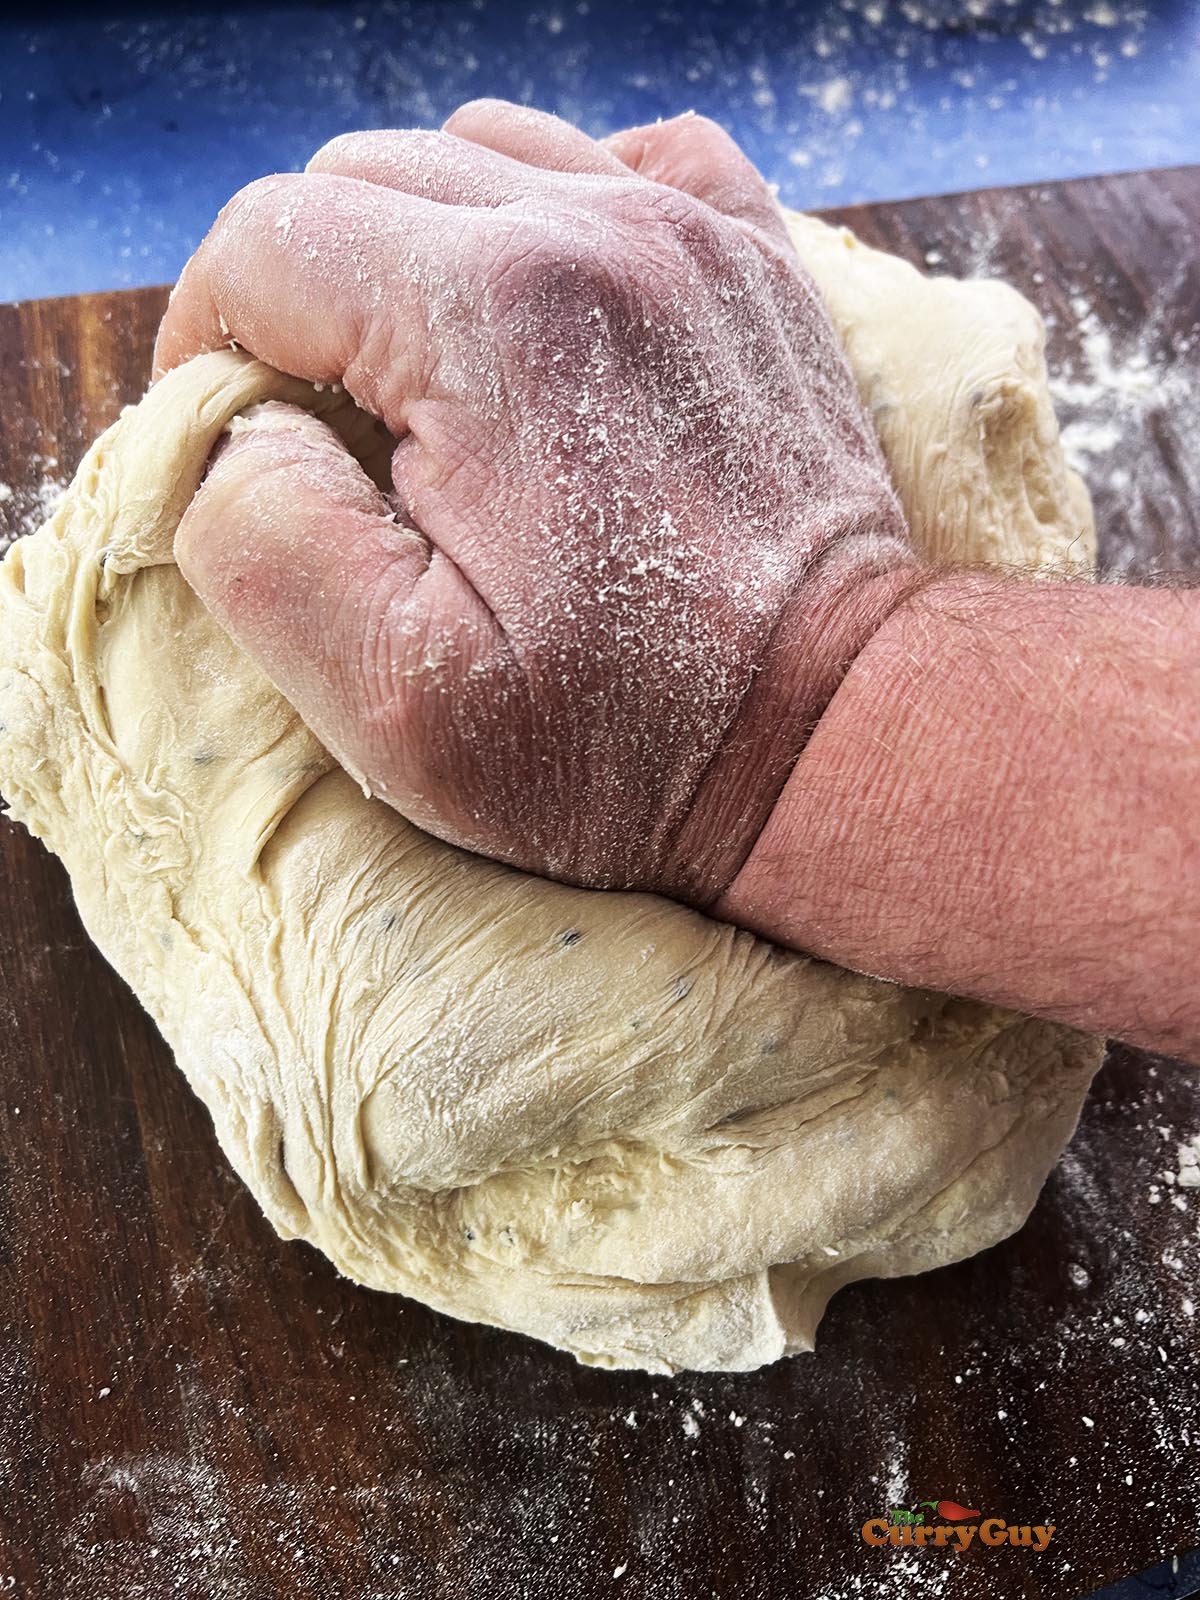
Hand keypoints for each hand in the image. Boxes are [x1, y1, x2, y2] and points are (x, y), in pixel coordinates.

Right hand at [156, 101, 915, 901]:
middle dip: (301, 301)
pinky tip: (543, 318)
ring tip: (428, 388)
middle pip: (358, 182)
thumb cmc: (626, 743)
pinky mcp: (748, 263)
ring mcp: (690, 231)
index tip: (234, 437)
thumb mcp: (395, 692)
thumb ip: (260, 533)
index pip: (264, 242)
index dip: (209, 340)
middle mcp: (598, 229)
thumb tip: (232, 423)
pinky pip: (611, 162)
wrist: (836, 733)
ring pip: (473, 155)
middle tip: (329, 437)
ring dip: (411, 255)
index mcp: (491, 318)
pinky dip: (544, 219)